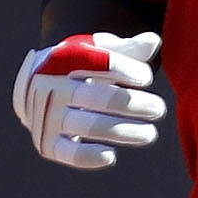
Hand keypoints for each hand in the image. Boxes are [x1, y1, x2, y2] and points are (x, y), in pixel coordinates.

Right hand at [12, 31, 164, 168]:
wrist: (39, 90)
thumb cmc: (79, 68)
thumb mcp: (97, 52)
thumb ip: (125, 49)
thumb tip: (153, 41)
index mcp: (62, 59)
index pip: (96, 62)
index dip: (125, 69)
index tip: (146, 78)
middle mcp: (51, 86)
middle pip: (97, 96)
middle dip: (132, 103)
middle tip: (158, 109)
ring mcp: (47, 116)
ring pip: (89, 126)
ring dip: (123, 131)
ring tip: (150, 134)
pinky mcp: (47, 143)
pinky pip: (68, 153)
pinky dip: (89, 157)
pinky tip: (110, 155)